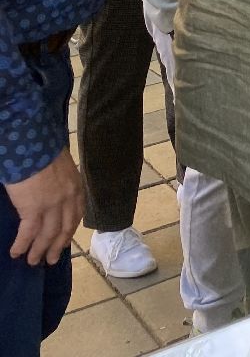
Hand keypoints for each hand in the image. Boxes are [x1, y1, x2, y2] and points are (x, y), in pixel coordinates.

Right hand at [6, 150, 83, 265]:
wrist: (34, 145)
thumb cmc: (43, 150)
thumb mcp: (60, 166)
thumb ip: (59, 181)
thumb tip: (50, 191)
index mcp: (75, 187)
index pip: (76, 214)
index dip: (69, 230)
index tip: (64, 241)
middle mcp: (68, 199)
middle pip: (64, 228)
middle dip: (57, 246)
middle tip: (50, 260)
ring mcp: (52, 205)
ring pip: (47, 235)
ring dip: (39, 250)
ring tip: (32, 262)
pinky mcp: (33, 209)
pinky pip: (28, 232)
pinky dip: (22, 245)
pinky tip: (16, 253)